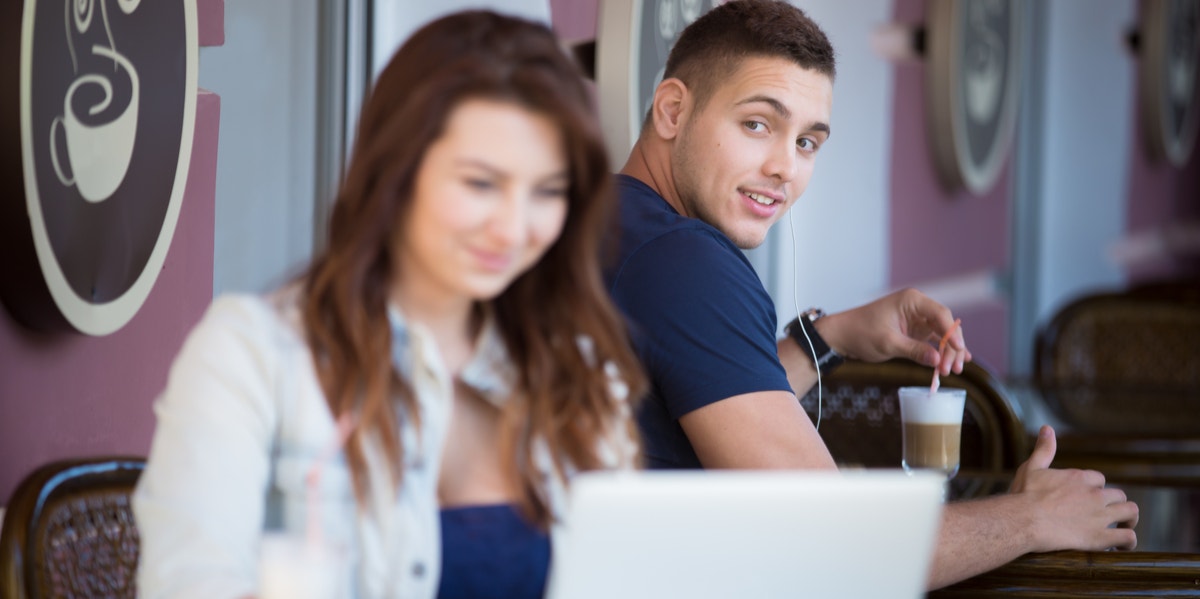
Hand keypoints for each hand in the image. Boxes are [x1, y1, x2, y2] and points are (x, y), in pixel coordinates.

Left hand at [819, 288, 970, 374]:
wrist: (843, 336)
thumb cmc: (861, 333)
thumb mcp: (888, 343)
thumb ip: (914, 350)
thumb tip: (937, 360)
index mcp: (912, 300)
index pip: (940, 314)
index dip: (953, 332)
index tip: (959, 350)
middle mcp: (918, 307)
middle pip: (945, 326)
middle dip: (951, 347)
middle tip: (952, 369)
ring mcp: (917, 319)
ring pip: (942, 335)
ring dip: (948, 352)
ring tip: (954, 371)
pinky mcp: (914, 330)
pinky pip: (933, 340)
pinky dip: (942, 351)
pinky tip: (954, 362)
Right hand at [1010, 425, 1138, 551]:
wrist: (1022, 521)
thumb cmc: (1023, 495)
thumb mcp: (1032, 467)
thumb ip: (1044, 449)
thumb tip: (1047, 428)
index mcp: (1079, 478)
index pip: (1099, 479)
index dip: (1095, 488)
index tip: (1087, 497)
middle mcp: (1094, 494)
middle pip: (1117, 494)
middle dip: (1114, 503)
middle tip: (1107, 513)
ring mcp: (1099, 516)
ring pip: (1130, 512)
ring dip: (1130, 519)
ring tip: (1124, 526)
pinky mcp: (1100, 537)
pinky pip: (1127, 537)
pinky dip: (1129, 541)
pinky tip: (1122, 546)